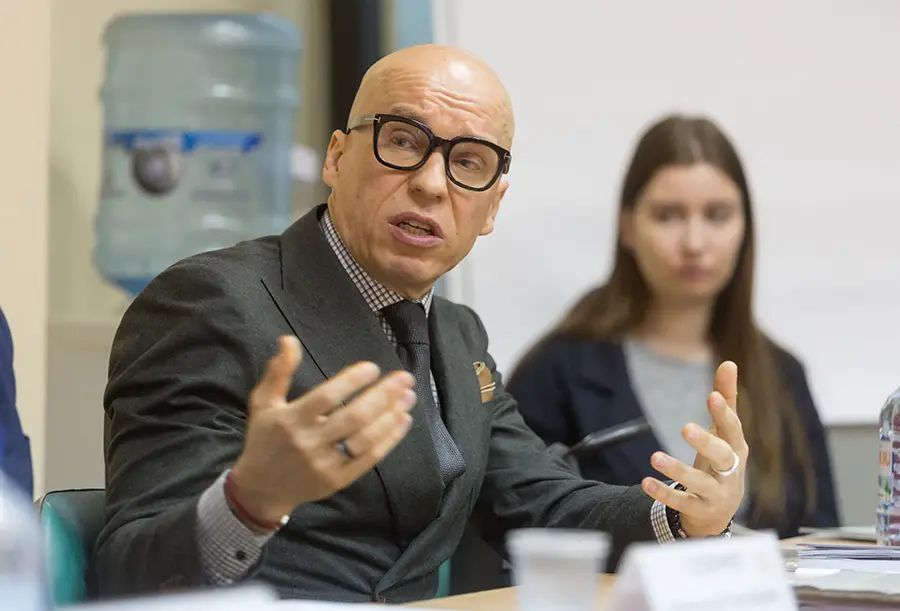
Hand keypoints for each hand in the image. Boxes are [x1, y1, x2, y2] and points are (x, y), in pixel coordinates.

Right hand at [229, 335, 415, 525]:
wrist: (261, 489)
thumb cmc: (265, 439)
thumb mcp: (263, 402)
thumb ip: (279, 371)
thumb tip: (289, 339)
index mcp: (291, 420)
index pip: (326, 397)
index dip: (352, 381)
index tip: (373, 368)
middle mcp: (309, 442)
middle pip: (354, 417)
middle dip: (383, 395)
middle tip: (404, 378)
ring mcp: (325, 464)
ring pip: (366, 438)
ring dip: (391, 416)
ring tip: (409, 396)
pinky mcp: (338, 480)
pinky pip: (369, 459)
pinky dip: (389, 439)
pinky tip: (402, 420)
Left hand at [641, 361, 748, 536]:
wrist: (721, 510)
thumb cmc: (722, 461)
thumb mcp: (723, 432)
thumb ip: (726, 399)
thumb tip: (729, 362)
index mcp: (737, 448)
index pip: (734, 429)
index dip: (725, 414)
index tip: (712, 396)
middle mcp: (731, 471)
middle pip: (723, 456)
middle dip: (706, 442)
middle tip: (685, 428)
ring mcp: (717, 493)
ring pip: (700, 483)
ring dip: (678, 470)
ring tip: (655, 457)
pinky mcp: (699, 510)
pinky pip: (682, 503)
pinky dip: (663, 493)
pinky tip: (644, 482)